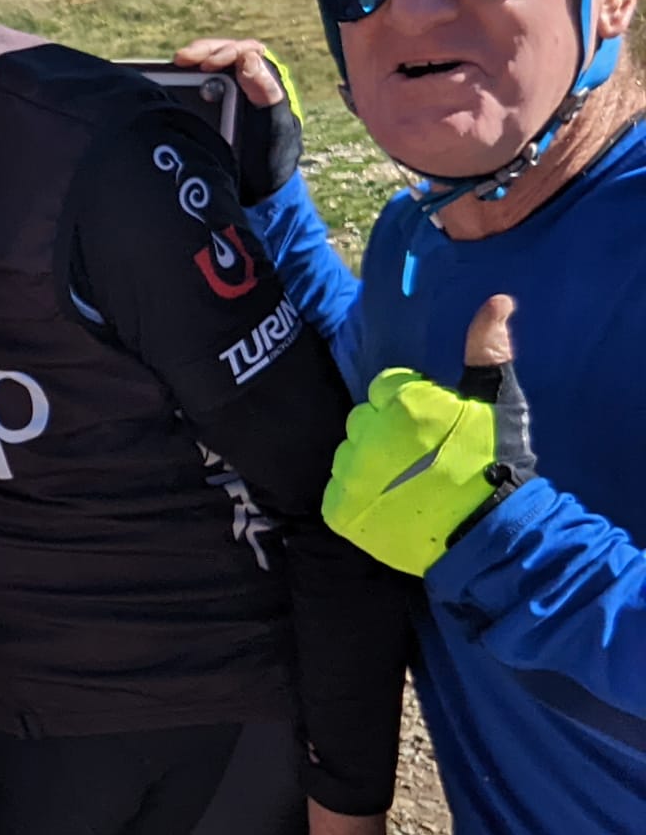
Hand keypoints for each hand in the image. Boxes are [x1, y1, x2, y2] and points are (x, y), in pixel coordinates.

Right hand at [174, 37, 302, 204]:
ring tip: (175, 64)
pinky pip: (191, 89)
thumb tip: (249, 59)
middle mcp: (244, 84)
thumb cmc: (273, 161)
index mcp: (266, 83)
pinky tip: (167, 85)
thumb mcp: (276, 128)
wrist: (257, 193)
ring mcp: (224, 97)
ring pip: (205, 68)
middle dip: (202, 52)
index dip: (227, 52)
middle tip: (182, 59)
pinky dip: (179, 83)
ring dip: (190, 64)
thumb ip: (267, 94)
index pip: (246, 53)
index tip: (208, 64)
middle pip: (222, 54)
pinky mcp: (205, 110)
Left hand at [322, 295, 534, 575]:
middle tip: (421, 458)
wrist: (490, 533)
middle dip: (386, 431)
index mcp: (403, 402)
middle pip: (363, 419)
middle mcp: (369, 432)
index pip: (387, 388)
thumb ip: (486, 350)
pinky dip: (355, 496)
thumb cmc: (498, 464)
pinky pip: (335, 491)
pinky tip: (387, 504)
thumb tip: (496, 301)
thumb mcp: (499, 403)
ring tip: (405, 483)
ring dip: (367, 462)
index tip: (433, 429)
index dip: (411, 407)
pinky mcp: (339, 510)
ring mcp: (350, 472)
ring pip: (347, 453)